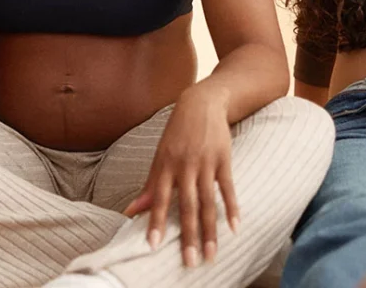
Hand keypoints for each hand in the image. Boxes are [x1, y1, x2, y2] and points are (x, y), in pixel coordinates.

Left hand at [123, 88, 238, 267]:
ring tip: (211, 253)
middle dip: (188, 235)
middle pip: (187, 206)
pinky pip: (228, 188)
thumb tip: (131, 211)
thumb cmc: (177, 134)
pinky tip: (235, 227)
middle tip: (189, 261)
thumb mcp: (160, 156)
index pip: (159, 199)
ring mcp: (205, 163)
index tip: (154, 244)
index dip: (157, 221)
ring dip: (210, 230)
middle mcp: (184, 166)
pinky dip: (232, 208)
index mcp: (165, 166)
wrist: (201, 103)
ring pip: (208, 202)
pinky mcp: (223, 159)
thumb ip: (150, 186)